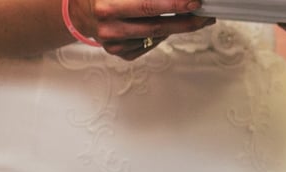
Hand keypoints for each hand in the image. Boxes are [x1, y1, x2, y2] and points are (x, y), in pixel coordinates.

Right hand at [68, 0, 216, 59]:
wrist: (80, 13)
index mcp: (106, 7)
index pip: (148, 6)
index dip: (173, 4)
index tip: (194, 2)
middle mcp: (109, 28)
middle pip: (158, 26)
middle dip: (187, 21)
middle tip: (205, 15)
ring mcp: (115, 44)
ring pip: (157, 36)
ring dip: (179, 27)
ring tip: (194, 17)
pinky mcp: (121, 54)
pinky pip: (150, 44)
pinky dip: (161, 34)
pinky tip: (164, 25)